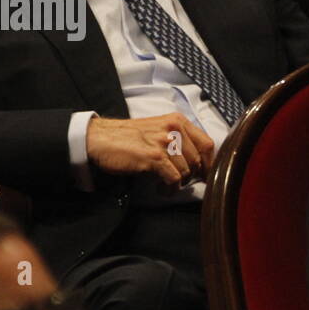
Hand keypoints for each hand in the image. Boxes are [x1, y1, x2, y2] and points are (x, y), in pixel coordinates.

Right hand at [86, 113, 214, 186]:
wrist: (99, 139)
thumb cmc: (129, 137)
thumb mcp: (159, 129)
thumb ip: (179, 140)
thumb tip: (200, 164)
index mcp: (178, 120)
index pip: (207, 143)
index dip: (208, 162)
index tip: (204, 174)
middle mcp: (174, 128)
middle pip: (198, 160)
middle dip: (191, 176)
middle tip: (178, 182)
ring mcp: (164, 142)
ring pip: (187, 171)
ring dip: (178, 184)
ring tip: (165, 185)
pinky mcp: (154, 157)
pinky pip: (174, 179)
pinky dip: (169, 189)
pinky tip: (161, 189)